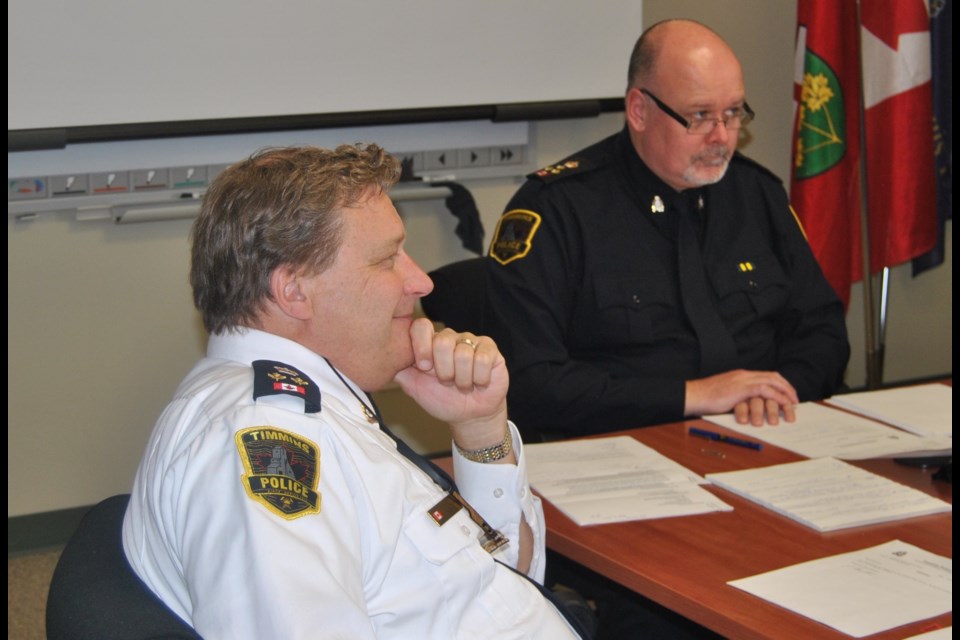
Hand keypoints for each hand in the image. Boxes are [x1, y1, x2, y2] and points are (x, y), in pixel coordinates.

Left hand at [393, 319, 508, 445]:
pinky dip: (478, 378)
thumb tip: (380, 359)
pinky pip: (482, 358)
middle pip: (442, 341)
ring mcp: (471, 341)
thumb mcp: (415, 387)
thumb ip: (400, 370)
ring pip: (462, 353)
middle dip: (444, 371)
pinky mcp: (490, 350)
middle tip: (447, 382)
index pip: (421, 326)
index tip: (424, 367)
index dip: (421, 347)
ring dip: (462, 379)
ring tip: (463, 385)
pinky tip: (478, 383)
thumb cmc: (442, 400)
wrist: (469, 416)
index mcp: (430, 342)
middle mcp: (450, 338)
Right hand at [685, 369, 797, 425]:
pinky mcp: (741, 389)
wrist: (694, 395)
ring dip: (785, 393)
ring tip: (792, 404)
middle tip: (794, 399)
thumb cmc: (706, 397)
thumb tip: (748, 404)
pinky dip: (777, 396)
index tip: (786, 394)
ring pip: (772, 382)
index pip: (766, 375)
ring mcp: (742, 380)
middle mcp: (744, 375)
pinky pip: (765, 390)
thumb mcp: (725, 393)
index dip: (780, 384)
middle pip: (773, 376)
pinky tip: (782, 403)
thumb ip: (738, 395)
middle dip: (786, 387)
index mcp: (740, 375)